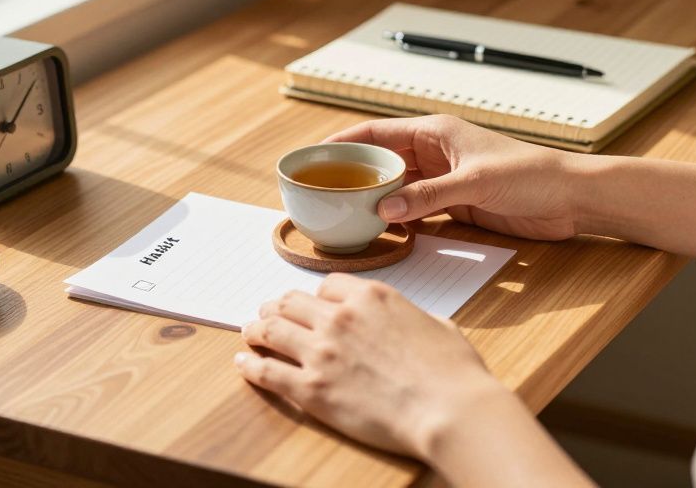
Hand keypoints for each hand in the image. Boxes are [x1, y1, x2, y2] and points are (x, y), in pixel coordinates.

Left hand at [235, 274, 500, 457]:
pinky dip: (249, 365)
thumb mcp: (438, 325)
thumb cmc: (454, 373)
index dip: (316, 297)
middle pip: (291, 302)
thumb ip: (412, 317)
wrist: (450, 409)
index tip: (311, 306)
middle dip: (277, 307)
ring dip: (256, 329)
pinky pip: (266, 371)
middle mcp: (339, 317)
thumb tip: (413, 324)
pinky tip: (242, 363)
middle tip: (269, 313)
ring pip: (271, 330)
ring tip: (249, 332)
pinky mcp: (311, 389)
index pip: (327, 286)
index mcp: (371, 297)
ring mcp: (321, 352)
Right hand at [325, 114, 578, 239]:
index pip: (376, 133)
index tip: (314, 156)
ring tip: (342, 215)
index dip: (343, 143)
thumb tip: (385, 209)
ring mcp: (443, 180)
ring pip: (396, 188)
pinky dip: (397, 219)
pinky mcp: (455, 204)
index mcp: (435, 132)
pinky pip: (415, 210)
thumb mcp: (474, 183)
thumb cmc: (532, 174)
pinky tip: (380, 231)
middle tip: (321, 193)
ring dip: (374, 200)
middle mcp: (434, 153)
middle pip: (381, 162)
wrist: (572, 198)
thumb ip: (428, 196)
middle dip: (352, 175)